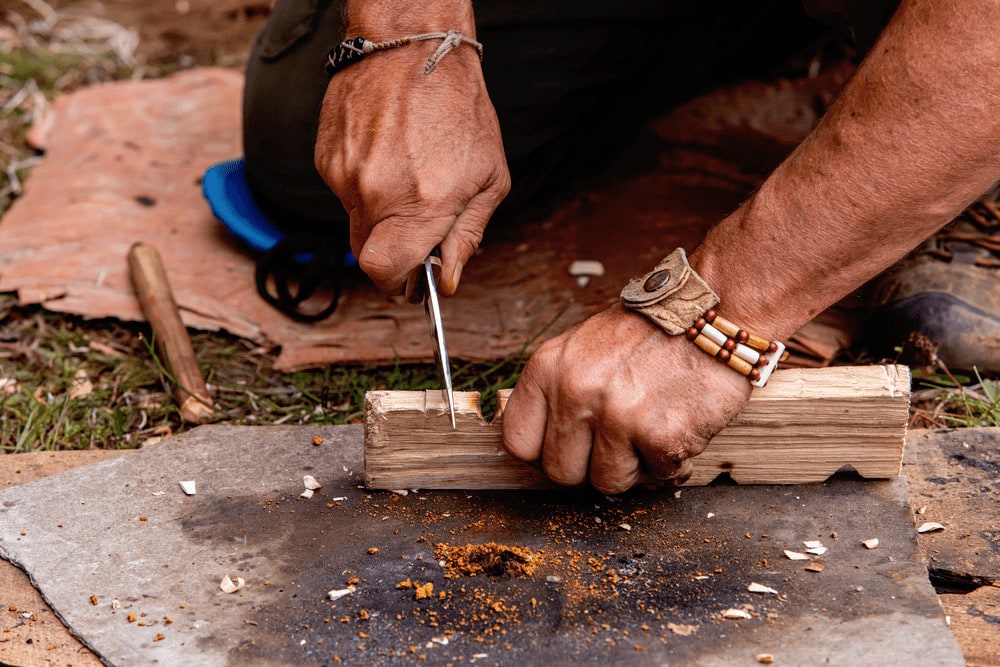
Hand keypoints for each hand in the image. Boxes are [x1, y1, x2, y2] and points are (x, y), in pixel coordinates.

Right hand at [315, 40, 509, 295]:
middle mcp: (375, 194)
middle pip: (365, 254)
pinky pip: (343, 189)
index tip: (409, 279)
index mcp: (419, 205)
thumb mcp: (489, 179)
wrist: (413, 48)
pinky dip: (363, 182)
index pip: (383, 272)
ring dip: (379, 211)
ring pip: (355, 220)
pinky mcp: (326, 156)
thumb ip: (467, 235)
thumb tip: (450, 278)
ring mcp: (344, 174)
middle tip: (414, 226)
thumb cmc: (460, 110)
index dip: (396, 282)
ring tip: (405, 171)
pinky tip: (386, 152)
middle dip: (390, 251)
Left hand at [501, 305, 752, 493]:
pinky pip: (657, 477)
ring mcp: (617, 416)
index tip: (567, 449)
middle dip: (591, 466)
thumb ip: (557, 389)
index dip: (543, 454)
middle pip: (561, 473)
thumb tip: (541, 440)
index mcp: (548, 368)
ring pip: (608, 483)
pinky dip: (672, 462)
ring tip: (651, 431)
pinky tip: (679, 428)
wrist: (713, 310)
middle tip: (618, 443)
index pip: (517, 443)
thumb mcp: (583, 346)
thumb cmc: (649, 332)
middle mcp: (575, 392)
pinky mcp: (659, 436)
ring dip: (634, 468)